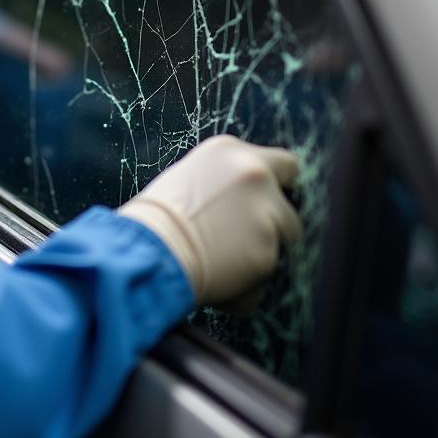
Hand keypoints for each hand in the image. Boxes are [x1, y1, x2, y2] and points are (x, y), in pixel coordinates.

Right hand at [119, 135, 300, 306]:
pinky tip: (216, 280)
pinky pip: (262, 279)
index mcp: (232, 151)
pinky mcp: (268, 252)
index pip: (284, 164)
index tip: (265, 204)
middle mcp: (255, 174)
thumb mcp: (190, 179)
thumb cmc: (157, 217)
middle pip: (287, 207)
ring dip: (257, 256)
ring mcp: (266, 212)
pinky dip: (244, 286)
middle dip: (269, 226)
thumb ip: (226, 183)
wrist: (150, 248)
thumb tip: (245, 200)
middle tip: (237, 240)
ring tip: (218, 261)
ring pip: (279, 244)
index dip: (277, 187)